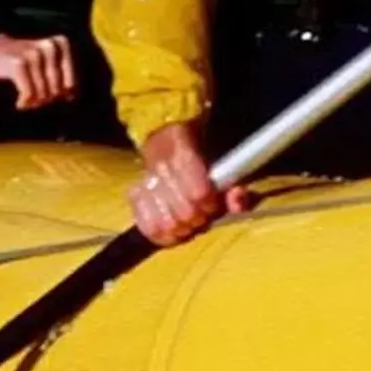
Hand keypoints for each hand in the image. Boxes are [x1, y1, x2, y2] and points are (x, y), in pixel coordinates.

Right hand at [0, 29, 77, 109]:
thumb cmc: (24, 64)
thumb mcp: (47, 65)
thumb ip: (63, 79)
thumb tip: (71, 97)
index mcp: (61, 43)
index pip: (71, 84)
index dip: (61, 96)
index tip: (49, 97)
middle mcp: (49, 46)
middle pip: (57, 90)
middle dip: (46, 99)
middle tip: (34, 100)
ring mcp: (33, 53)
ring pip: (44, 93)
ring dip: (34, 102)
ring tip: (26, 100)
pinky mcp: (18, 63)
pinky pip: (29, 94)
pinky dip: (24, 102)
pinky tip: (19, 103)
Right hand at [130, 118, 252, 246]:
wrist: (164, 136)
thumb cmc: (199, 151)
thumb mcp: (220, 159)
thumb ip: (233, 182)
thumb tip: (237, 200)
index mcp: (182, 150)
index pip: (198, 193)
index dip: (210, 203)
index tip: (212, 201)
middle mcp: (160, 165)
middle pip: (184, 212)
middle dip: (198, 218)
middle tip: (201, 213)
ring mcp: (144, 181)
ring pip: (166, 223)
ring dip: (181, 228)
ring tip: (187, 222)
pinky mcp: (134, 194)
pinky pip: (146, 226)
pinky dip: (161, 234)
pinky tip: (171, 230)